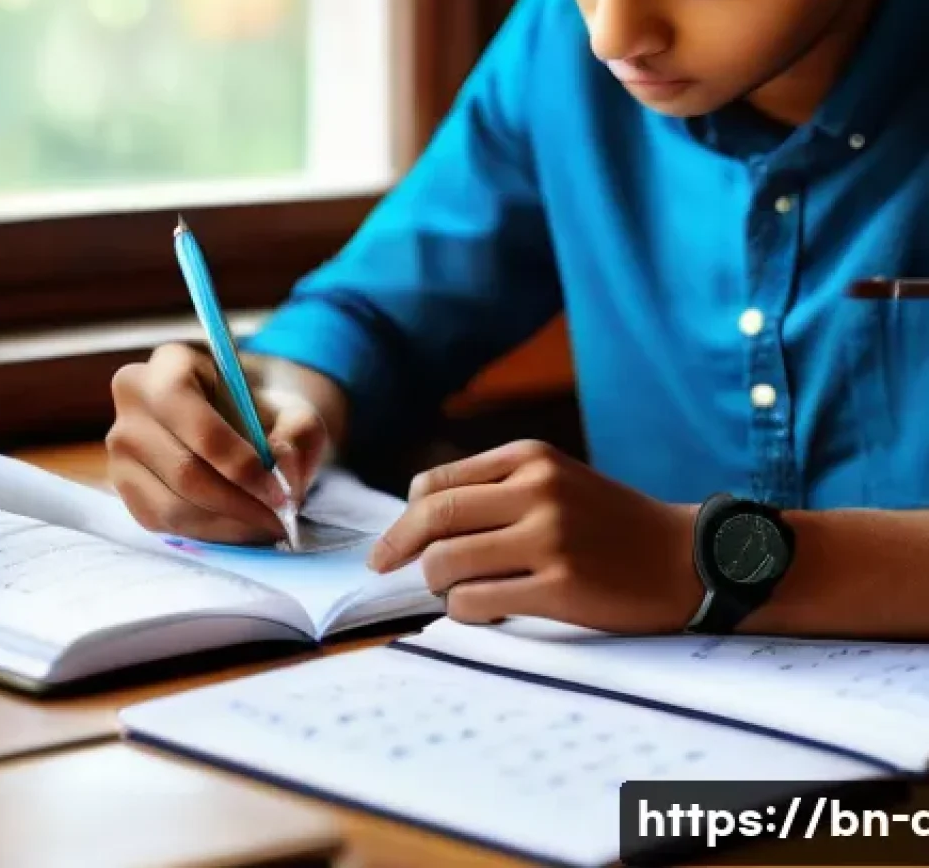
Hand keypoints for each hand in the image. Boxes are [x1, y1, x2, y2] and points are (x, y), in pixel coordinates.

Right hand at [106, 344, 329, 544]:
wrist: (246, 422)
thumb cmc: (268, 411)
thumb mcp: (298, 412)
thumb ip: (298, 436)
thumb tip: (280, 472)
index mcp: (172, 363)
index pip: (195, 420)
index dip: (238, 462)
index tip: (278, 491)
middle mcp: (134, 399)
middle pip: (183, 470)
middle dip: (238, 503)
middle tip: (280, 520)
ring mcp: (121, 447)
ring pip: (173, 504)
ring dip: (227, 524)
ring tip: (266, 526)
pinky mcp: (125, 487)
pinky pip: (163, 523)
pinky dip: (208, 533)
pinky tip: (240, 527)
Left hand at [367, 441, 701, 633]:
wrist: (683, 557)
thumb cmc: (608, 522)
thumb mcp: (554, 479)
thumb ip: (492, 487)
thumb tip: (415, 513)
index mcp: (529, 456)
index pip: (435, 484)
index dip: (402, 518)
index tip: (391, 544)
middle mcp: (536, 489)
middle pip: (433, 518)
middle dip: (397, 548)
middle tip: (384, 567)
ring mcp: (549, 538)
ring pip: (445, 563)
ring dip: (437, 584)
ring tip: (454, 590)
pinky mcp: (560, 587)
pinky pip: (476, 602)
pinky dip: (465, 610)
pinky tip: (483, 610)